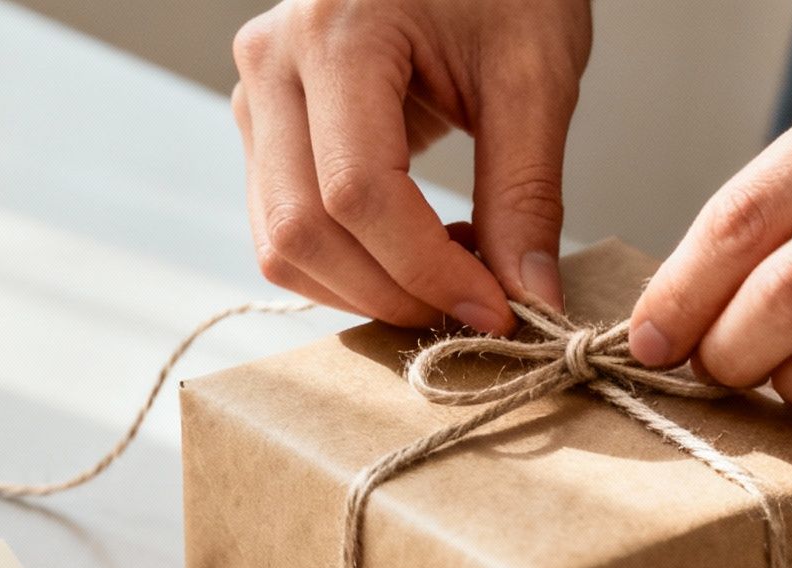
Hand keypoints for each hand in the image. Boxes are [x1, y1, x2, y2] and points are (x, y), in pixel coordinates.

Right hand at [232, 0, 591, 332]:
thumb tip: (530, 302)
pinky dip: (348, 266)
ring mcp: (257, 95)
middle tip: (476, 308)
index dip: (427, 271)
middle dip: (393, 293)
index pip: (358, 193)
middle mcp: (273, 62)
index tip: (498, 310)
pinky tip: (416, 252)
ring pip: (279, 243)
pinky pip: (284, 226)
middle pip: (302, 230)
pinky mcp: (265, 125)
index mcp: (335, 33)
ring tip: (450, 274)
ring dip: (365, 289)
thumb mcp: (534, 73)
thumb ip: (527, 192)